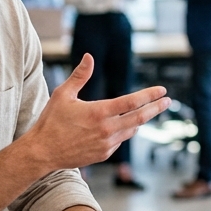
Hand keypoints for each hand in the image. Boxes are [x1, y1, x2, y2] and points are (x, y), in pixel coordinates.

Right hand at [22, 55, 169, 169]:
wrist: (43, 152)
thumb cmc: (51, 121)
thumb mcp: (63, 94)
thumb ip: (80, 75)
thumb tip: (89, 56)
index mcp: (99, 112)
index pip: (132, 102)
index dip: (150, 95)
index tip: (162, 91)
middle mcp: (106, 129)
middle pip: (140, 118)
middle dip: (156, 108)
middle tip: (168, 101)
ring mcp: (106, 144)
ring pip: (131, 130)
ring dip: (140, 120)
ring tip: (146, 111)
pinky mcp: (104, 154)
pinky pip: (120, 140)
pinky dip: (124, 132)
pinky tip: (121, 126)